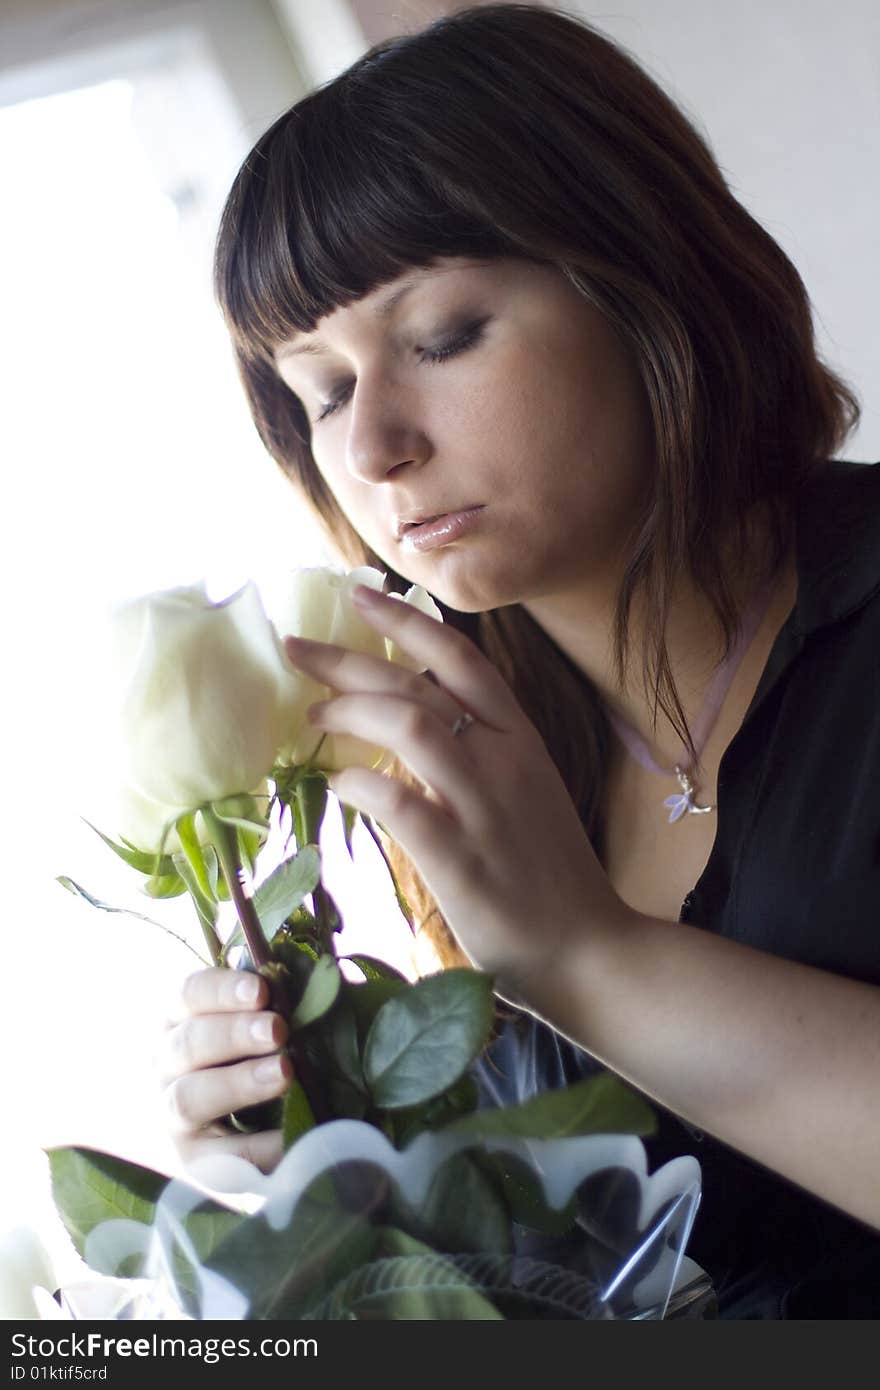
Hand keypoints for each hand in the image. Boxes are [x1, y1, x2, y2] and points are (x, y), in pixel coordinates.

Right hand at [158, 967, 291, 1171]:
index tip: (262, 990)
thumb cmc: (259, 1060)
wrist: (240, 1134)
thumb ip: (279, 1007)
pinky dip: (256, 1145)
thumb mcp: (262, 1030)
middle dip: (235, 1033)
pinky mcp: (193, 1161)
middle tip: (278, 1030)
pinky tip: (290, 1135)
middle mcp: (167, 1065)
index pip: (190, 994)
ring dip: (237, 1082)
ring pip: (189, 1097)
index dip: (223, 989)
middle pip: (189, 1043)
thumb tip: (318, 983)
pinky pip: (218, 1156)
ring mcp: (173, 1116)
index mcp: (182, 1020)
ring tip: (283, 1073)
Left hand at [284, 584, 630, 1003]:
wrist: (591, 948)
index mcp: (520, 739)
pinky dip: (359, 783)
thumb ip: (475, 755)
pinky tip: (339, 785)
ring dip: (351, 711)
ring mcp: (484, 808)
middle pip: (418, 685)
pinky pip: (399, 802)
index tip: (358, 594)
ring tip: (314, 715)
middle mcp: (504, 760)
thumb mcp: (523, 792)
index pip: (459, 658)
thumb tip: (406, 723)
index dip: (406, 621)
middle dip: (350, 659)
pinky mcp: (461, 860)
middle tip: (298, 649)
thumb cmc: (547, 874)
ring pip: (410, 725)